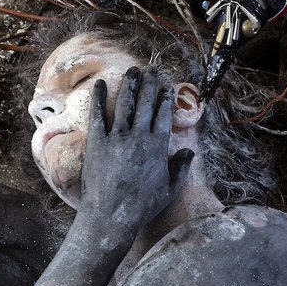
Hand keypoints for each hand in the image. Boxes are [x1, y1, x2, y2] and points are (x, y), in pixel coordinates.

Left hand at [78, 67, 193, 239]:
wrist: (112, 215)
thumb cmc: (142, 206)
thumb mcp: (170, 189)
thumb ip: (181, 168)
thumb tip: (190, 152)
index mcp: (157, 146)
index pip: (163, 115)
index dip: (165, 100)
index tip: (166, 88)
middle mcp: (138, 136)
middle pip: (145, 104)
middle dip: (149, 84)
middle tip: (151, 69)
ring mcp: (116, 137)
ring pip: (124, 104)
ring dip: (128, 85)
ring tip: (132, 70)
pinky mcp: (97, 142)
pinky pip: (97, 115)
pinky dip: (98, 98)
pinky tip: (99, 84)